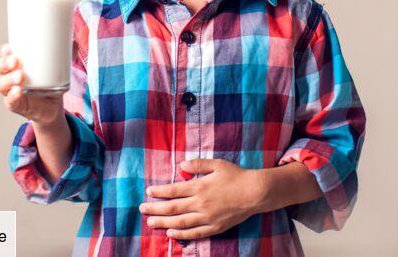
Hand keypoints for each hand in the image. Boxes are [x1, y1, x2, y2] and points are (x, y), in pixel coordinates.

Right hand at [0, 43, 63, 125]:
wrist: (52, 108)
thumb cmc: (50, 83)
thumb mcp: (58, 68)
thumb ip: (66, 55)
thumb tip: (74, 42)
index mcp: (18, 64)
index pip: (5, 55)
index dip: (4, 50)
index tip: (9, 47)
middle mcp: (10, 77)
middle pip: (1, 67)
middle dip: (5, 62)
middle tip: (15, 60)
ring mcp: (12, 92)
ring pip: (2, 84)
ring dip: (8, 79)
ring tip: (20, 76)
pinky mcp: (17, 105)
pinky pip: (10, 101)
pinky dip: (12, 97)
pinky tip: (17, 92)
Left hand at [139, 159, 264, 240]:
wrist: (255, 192)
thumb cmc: (236, 175)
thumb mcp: (216, 164)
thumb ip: (197, 164)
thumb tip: (180, 164)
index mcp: (199, 187)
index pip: (173, 190)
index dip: (159, 192)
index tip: (148, 192)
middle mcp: (200, 203)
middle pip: (172, 208)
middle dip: (155, 209)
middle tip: (142, 209)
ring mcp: (207, 218)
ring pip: (180, 222)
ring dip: (163, 222)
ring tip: (151, 222)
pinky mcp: (214, 227)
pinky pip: (194, 233)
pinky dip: (181, 235)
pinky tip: (171, 233)